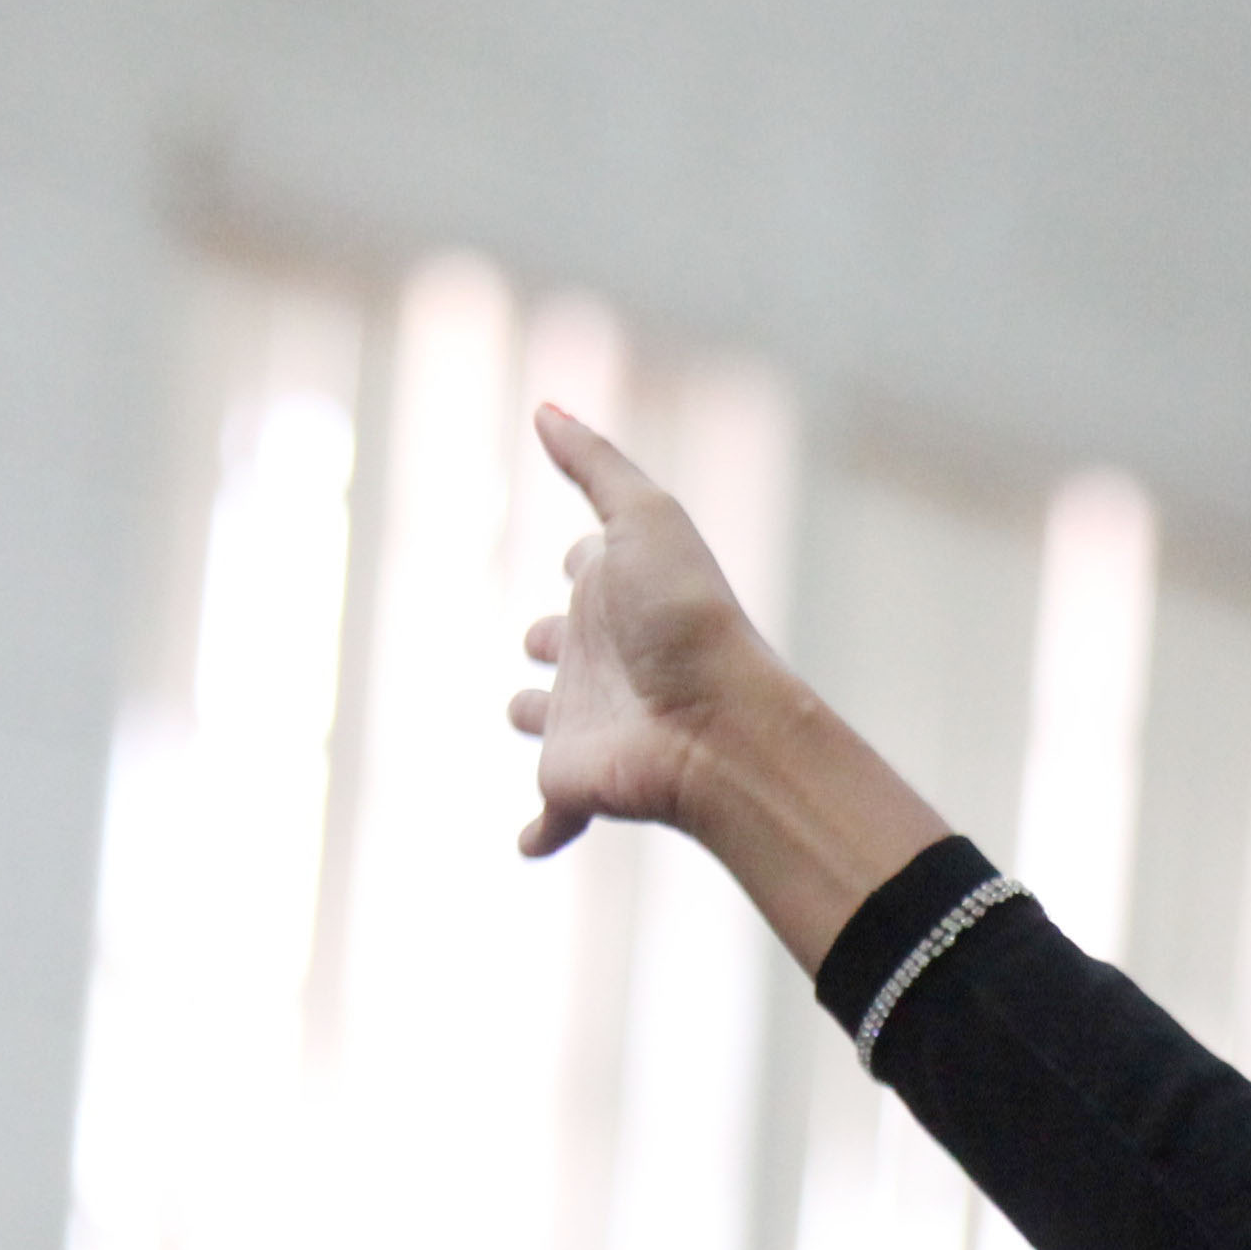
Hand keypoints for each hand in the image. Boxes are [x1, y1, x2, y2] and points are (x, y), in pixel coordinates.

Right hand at [508, 408, 794, 860]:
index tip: (581, 553)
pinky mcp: (574, 780)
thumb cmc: (685, 616)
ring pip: (546, 718)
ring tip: (533, 712)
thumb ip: (595, 463)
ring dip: (537, 717)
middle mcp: (596, 657)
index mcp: (612, 596)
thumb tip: (546, 408)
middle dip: (548, 639)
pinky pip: (551, 814)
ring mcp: (583, 720)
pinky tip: (534, 840)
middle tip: (544, 638)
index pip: (586, 570)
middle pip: (556, 643)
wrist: (717, 723)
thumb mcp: (644, 519)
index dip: (582, 561)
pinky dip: (543, 827)